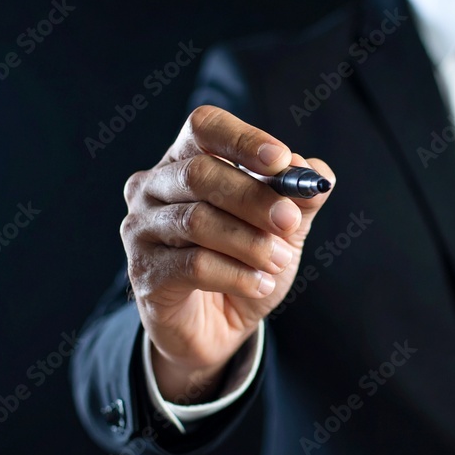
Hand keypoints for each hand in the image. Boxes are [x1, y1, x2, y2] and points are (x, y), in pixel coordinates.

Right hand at [120, 105, 334, 402]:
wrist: (221, 326)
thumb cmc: (246, 262)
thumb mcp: (283, 229)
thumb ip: (299, 198)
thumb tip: (313, 172)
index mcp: (186, 160)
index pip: (205, 127)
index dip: (242, 140)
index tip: (280, 160)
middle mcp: (153, 186)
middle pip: (200, 173)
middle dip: (254, 197)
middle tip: (291, 221)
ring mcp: (141, 228)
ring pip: (197, 221)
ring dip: (250, 242)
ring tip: (280, 262)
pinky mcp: (144, 271)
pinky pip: (194, 265)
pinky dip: (237, 274)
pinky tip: (261, 284)